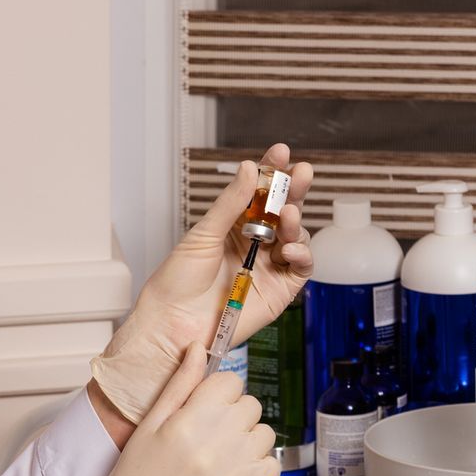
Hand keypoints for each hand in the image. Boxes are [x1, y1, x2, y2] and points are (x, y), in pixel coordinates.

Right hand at [58, 347, 277, 475]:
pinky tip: (232, 472)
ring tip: (220, 455)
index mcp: (188, 422)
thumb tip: (197, 348)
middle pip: (250, 406)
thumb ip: (178, 385)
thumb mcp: (148, 426)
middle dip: (233, 413)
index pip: (229, 382)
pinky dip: (257, 466)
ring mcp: (233, 474)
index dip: (218, 391)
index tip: (206, 404)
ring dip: (248, 439)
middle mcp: (215, 446)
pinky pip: (271, 466)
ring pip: (264, 434)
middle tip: (210, 433)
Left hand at [92, 145, 313, 423]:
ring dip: (297, 223)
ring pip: (296, 237)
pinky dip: (302, 255)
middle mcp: (254, 244)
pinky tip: (290, 248)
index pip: (258, 194)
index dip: (272, 173)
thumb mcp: (203, 234)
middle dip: (294, 191)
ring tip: (288, 217)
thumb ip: (231, 203)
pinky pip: (301, 268)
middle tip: (301, 174)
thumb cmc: (178, 281)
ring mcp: (269, 266)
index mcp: (233, 226)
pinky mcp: (279, 291)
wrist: (174, 322)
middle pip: (283, 211)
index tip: (280, 153)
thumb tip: (250, 168)